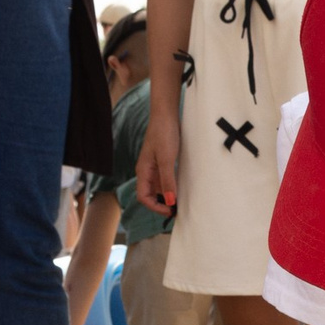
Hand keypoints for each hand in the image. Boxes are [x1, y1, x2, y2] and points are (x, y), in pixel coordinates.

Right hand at [136, 93, 180, 216]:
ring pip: (158, 188)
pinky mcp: (162, 161)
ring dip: (167, 197)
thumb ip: (168, 181)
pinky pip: (165, 179)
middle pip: (150, 195)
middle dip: (162, 204)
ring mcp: (154, 167)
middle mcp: (146, 171)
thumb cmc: (164, 134)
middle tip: (177, 210)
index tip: (170, 210)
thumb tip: (170, 201)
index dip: (155, 207)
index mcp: (143, 171)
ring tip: (180, 202)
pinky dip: (171, 187)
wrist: (166, 114)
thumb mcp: (167, 159)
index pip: (143, 197)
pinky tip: (181, 189)